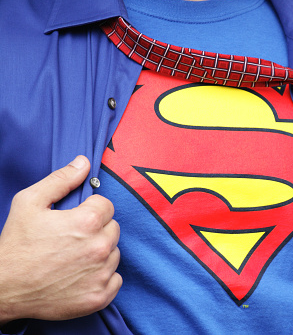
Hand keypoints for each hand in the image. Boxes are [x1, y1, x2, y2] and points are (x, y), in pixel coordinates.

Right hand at [0, 156, 121, 324]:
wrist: (3, 288)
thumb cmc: (16, 245)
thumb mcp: (30, 202)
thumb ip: (61, 179)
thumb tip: (84, 162)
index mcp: (88, 221)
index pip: (107, 205)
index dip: (91, 209)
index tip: (75, 218)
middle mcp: (100, 247)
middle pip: (113, 228)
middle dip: (97, 230)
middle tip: (72, 238)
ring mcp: (102, 273)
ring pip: (115, 253)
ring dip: (100, 253)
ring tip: (74, 257)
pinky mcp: (100, 296)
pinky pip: (116, 279)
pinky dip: (103, 277)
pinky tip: (81, 275)